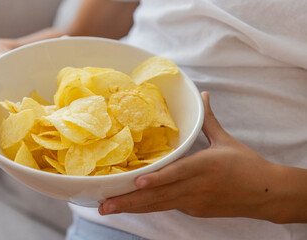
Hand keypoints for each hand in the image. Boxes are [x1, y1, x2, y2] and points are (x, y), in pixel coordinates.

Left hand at [99, 92, 281, 221]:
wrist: (266, 195)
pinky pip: (168, 206)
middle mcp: (196, 187)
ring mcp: (194, 202)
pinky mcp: (195, 211)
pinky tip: (131, 205)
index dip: (157, 179)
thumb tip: (204, 96)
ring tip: (108, 209)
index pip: (177, 173)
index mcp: (205, 166)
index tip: (137, 181)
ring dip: (133, 208)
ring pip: (159, 205)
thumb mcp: (226, 140)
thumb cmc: (247, 165)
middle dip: (129, 201)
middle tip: (103, 205)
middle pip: (159, 196)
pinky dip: (149, 205)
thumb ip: (208, 120)